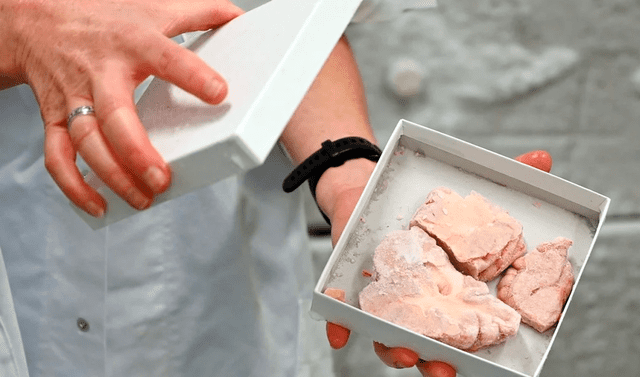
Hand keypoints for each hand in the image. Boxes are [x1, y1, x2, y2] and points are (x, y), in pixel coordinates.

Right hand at [1, 0, 242, 216]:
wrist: (35, 22)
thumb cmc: (102, 18)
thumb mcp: (153, 7)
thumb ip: (199, 12)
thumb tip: (238, 17)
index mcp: (132, 43)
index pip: (166, 57)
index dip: (192, 75)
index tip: (219, 94)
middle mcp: (101, 74)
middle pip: (115, 115)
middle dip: (137, 151)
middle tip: (163, 179)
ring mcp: (75, 98)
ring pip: (86, 141)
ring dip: (112, 175)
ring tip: (143, 198)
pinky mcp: (56, 118)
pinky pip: (57, 156)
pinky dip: (74, 185)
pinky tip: (99, 204)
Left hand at [323, 150, 552, 375]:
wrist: (365, 186)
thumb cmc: (419, 203)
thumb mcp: (463, 188)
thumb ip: (506, 176)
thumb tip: (543, 157)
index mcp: (449, 289)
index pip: (462, 330)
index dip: (469, 350)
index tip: (478, 363)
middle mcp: (416, 301)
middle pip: (426, 342)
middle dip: (434, 361)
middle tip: (442, 369)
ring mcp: (382, 296)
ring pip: (386, 335)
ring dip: (393, 348)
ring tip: (402, 350)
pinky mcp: (349, 284)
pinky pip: (342, 312)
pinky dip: (340, 324)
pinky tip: (338, 334)